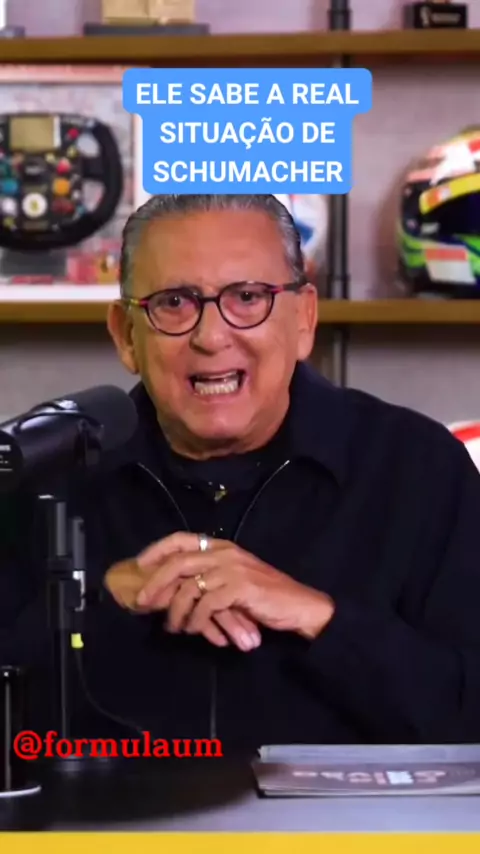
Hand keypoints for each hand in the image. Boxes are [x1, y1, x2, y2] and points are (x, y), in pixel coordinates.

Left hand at [133, 532, 334, 643]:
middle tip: (143, 602)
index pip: (181, 539)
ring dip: (176, 612)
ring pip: (189, 588)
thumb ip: (206, 582)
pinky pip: (206, 605)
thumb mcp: (232, 583)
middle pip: (178, 562)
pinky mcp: (240, 588)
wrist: (299, 605)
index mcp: (222, 547)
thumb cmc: (264, 597)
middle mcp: (225, 553)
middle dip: (156, 583)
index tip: (139, 565)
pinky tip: (196, 630)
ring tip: (174, 628)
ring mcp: (233, 569)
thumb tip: (169, 595)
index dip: (157, 550)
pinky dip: (196, 621)